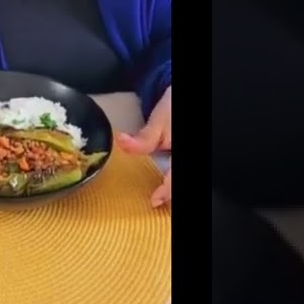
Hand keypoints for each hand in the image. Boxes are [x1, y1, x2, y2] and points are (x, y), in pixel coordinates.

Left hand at [116, 87, 171, 206]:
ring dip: (171, 189)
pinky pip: (175, 172)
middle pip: (178, 182)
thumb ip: (144, 138)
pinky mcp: (177, 157)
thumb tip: (122, 143)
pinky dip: (171, 182)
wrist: (179, 99)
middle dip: (170, 195)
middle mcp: (182, 157)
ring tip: (160, 199)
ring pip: (178, 179)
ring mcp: (180, 156)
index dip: (166, 191)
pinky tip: (164, 186)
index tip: (153, 201)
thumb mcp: (159, 122)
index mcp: (181, 152)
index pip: (176, 178)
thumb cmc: (172, 109)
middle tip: (156, 203)